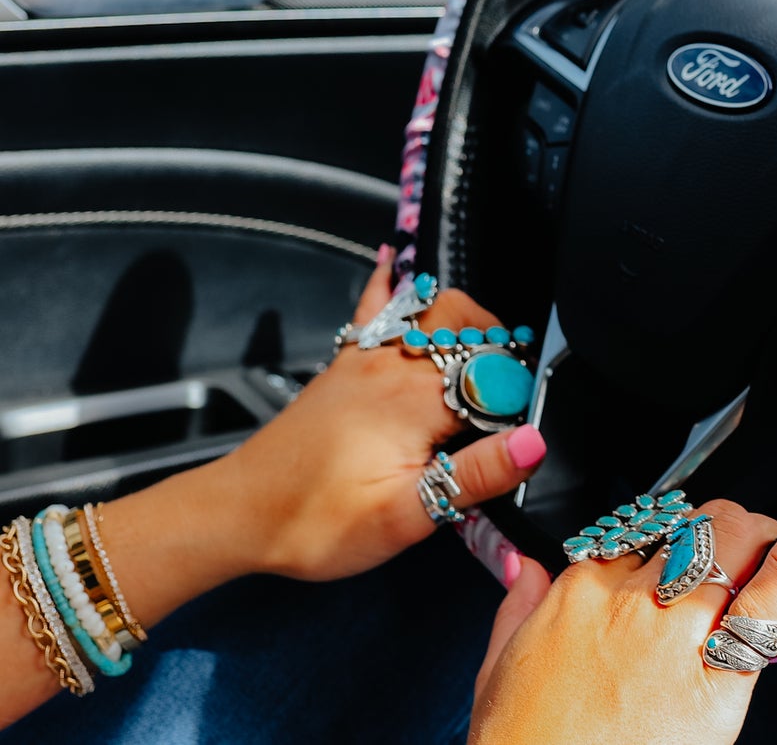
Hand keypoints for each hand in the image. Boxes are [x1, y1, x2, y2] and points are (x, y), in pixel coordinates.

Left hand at [207, 249, 548, 582]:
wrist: (238, 514)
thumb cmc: (315, 523)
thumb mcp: (405, 517)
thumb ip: (477, 475)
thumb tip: (535, 441)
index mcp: (419, 400)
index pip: (500, 381)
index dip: (521, 406)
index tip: (520, 439)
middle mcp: (397, 365)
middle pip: (476, 330)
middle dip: (507, 356)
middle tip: (513, 399)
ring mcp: (369, 357)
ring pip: (436, 309)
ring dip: (472, 321)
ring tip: (489, 349)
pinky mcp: (346, 363)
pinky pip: (374, 304)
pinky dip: (391, 279)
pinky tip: (394, 257)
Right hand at [468, 496, 776, 744]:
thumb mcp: (498, 672)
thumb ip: (516, 607)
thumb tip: (525, 568)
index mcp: (579, 595)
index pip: (637, 535)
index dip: (663, 544)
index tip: (674, 557)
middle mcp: (631, 603)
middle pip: (690, 528)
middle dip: (719, 526)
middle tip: (736, 543)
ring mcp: (675, 635)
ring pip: (727, 544)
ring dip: (755, 533)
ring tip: (772, 537)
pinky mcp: (717, 679)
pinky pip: (766, 602)